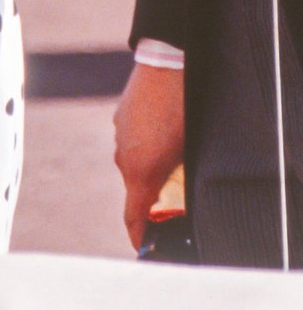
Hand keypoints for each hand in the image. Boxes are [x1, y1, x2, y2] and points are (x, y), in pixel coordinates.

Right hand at [113, 62, 185, 250]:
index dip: (138, 237)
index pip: (133, 217)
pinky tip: (166, 130)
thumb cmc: (184, 110)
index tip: (144, 247)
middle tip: (177, 194)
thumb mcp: (189, 152)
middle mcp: (123, 157)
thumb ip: (180, 181)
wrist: (167, 62)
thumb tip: (181, 198)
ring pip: (135, 161)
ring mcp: (119, 135)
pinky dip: (146, 144)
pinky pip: (133, 140)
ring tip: (176, 153)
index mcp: (139, 172)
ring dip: (152, 164)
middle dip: (154, 195)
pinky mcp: (121, 117)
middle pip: (137, 188)